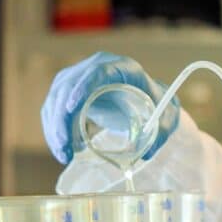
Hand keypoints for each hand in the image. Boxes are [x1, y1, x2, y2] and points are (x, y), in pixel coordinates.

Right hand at [41, 51, 179, 163]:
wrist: (145, 103)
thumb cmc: (156, 106)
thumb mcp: (167, 116)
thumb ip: (162, 131)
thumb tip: (146, 153)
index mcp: (124, 68)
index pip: (99, 71)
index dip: (83, 86)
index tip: (72, 107)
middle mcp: (98, 67)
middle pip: (70, 86)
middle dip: (62, 118)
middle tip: (64, 146)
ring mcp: (81, 77)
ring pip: (57, 99)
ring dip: (55, 127)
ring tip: (64, 154)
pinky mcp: (70, 92)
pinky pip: (55, 109)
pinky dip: (55, 129)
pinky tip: (64, 148)